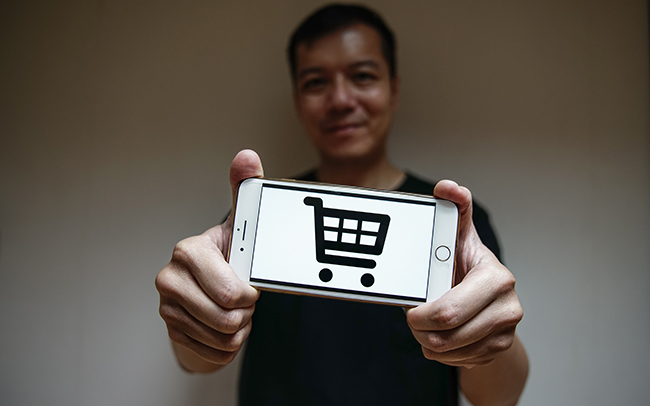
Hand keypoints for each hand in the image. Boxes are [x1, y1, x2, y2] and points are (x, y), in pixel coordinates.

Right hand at [155, 149, 262, 371]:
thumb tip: (247, 155)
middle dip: (246, 312)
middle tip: (244, 297)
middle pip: (227, 319)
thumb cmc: (228, 254)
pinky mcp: (172, 331)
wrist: (209, 289)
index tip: (250, 285)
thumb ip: (245, 190)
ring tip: (234, 307)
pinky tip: (224, 324)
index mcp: (188, 251)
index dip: (249, 295)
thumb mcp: (239, 224)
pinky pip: (216, 353)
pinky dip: (228, 344)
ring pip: (224, 338)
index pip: (229, 293)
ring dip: (240, 328)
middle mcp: (170, 278)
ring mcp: (167, 308)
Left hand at [406, 180, 522, 367]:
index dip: (422, 314)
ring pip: (450, 351)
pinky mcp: (499, 349)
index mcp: (496, 278)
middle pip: (448, 335)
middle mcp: (508, 306)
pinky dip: (442, 353)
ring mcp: (506, 331)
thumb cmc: (466, 263)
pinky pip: (459, 361)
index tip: (410, 309)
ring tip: (425, 325)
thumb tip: (447, 187)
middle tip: (412, 319)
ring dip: (429, 342)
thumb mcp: (460, 234)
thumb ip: (455, 209)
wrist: (489, 297)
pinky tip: (442, 335)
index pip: (449, 309)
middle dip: (421, 330)